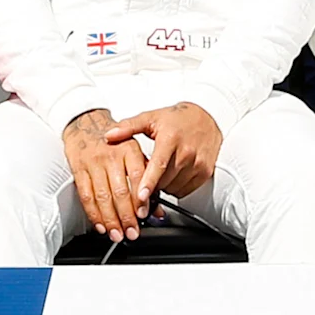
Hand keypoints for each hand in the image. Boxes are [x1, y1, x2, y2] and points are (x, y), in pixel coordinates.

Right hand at [63, 112, 150, 239]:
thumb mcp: (134, 153)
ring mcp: (93, 163)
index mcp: (129, 148)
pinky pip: (86, 196)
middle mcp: (111, 155)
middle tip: (133, 232)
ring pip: (102, 197)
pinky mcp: (79, 170)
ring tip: (118, 233)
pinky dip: (94, 214)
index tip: (144, 215)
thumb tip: (158, 208)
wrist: (87, 124)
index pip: (137, 176)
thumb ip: (147, 178)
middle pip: (119, 191)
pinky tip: (101, 225)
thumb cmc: (115, 141)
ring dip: (111, 220)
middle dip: (127, 216)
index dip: (140, 198)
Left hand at [105, 103, 224, 202]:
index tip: (140, 197)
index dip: (148, 182)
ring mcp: (198, 163)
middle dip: (151, 183)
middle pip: (164, 180)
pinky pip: (184, 190)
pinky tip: (173, 174)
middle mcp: (186, 151)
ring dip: (163, 185)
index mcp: (170, 139)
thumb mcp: (151, 118)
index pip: (158, 165)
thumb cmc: (176, 119)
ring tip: (162, 170)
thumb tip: (109, 135)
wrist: (205, 118)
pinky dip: (175, 187)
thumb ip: (128, 127)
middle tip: (146, 174)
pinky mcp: (205, 172)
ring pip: (173, 187)